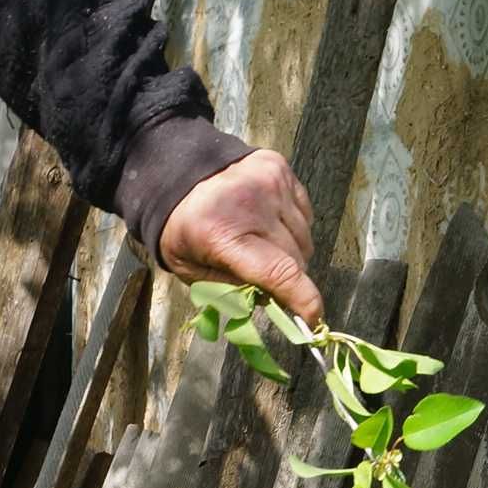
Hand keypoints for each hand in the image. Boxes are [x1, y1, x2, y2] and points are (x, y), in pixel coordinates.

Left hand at [158, 148, 322, 324]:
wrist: (175, 169)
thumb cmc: (182, 228)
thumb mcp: (192, 270)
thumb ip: (232, 291)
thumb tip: (274, 302)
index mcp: (221, 234)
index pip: (279, 273)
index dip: (303, 300)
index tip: (313, 318)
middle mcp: (251, 205)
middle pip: (296, 259)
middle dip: (289, 279)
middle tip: (269, 280)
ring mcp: (270, 183)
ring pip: (304, 238)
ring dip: (292, 252)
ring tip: (265, 246)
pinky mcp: (279, 169)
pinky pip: (304, 213)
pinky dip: (293, 226)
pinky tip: (269, 223)